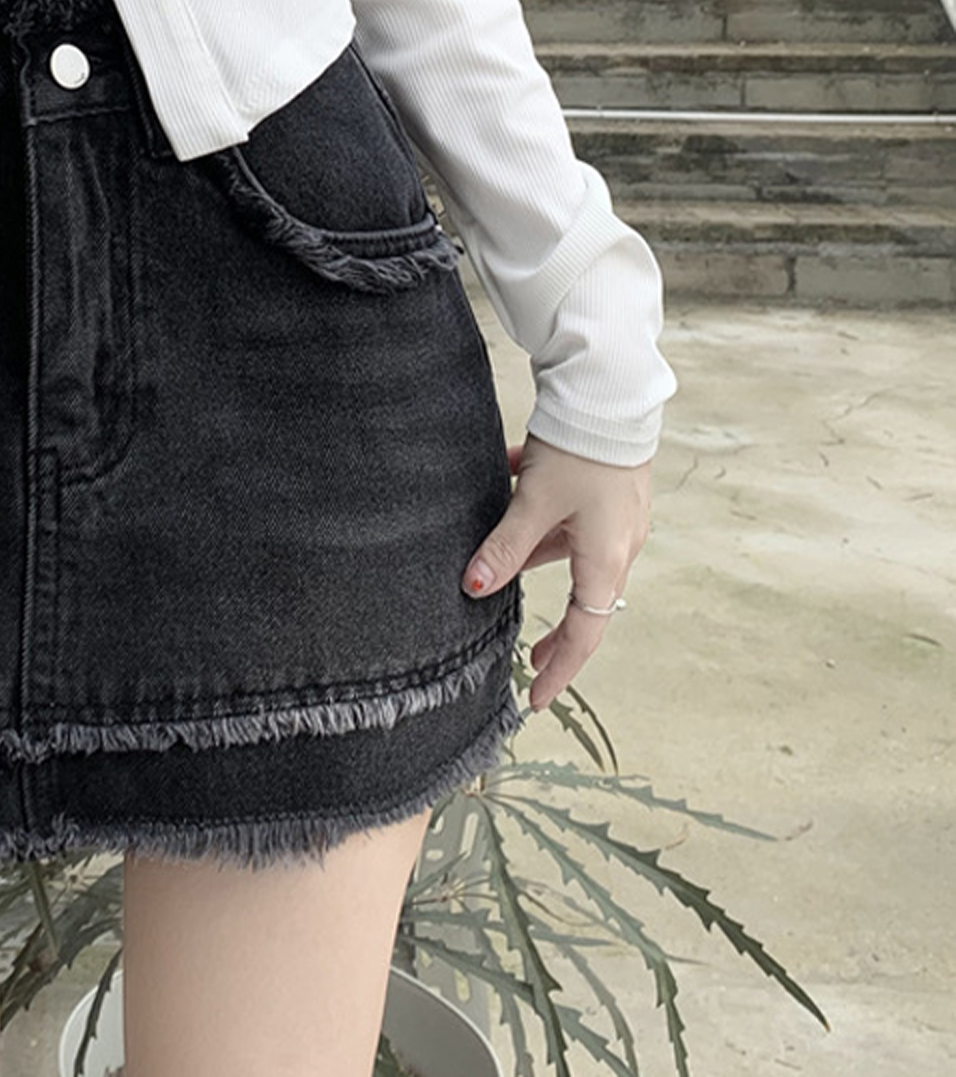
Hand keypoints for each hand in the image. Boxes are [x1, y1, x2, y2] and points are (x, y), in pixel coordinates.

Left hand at [461, 432, 651, 710]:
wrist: (610, 390)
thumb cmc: (580, 450)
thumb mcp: (533, 502)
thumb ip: (504, 549)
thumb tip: (472, 589)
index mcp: (606, 560)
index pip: (585, 633)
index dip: (559, 669)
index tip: (537, 700)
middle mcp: (617, 545)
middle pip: (582, 601)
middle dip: (553, 630)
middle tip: (526, 657)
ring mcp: (614, 517)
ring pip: (568, 552)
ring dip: (533, 558)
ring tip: (492, 566)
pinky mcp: (605, 490)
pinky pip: (566, 515)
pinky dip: (536, 514)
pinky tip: (504, 480)